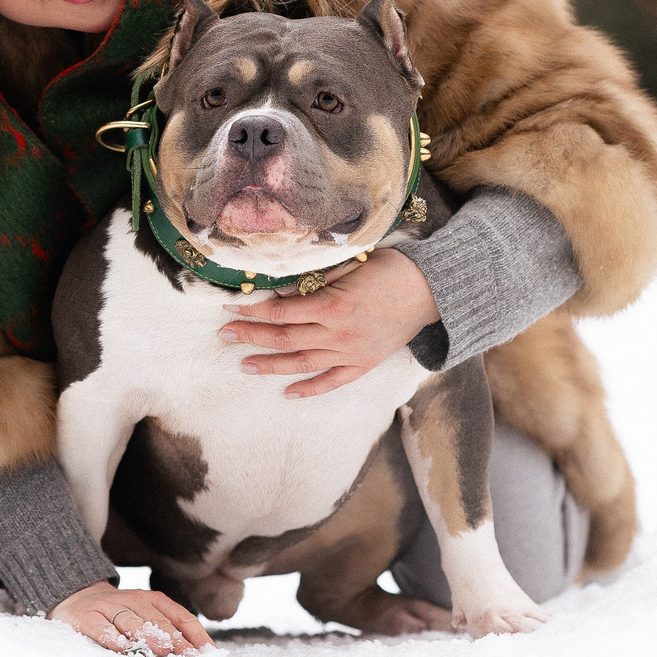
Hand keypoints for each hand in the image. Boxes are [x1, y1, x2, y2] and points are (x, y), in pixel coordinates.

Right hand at [50, 582, 210, 655]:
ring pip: (131, 621)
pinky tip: (121, 647)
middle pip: (157, 620)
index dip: (194, 634)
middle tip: (187, 656)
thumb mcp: (144, 615)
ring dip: (147, 635)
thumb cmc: (119, 614)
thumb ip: (167, 630)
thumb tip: (195, 654)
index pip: (179, 616)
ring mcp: (109, 607)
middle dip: (174, 638)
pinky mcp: (87, 616)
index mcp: (152, 600)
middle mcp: (133, 600)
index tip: (207, 653)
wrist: (76, 596)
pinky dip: (111, 637)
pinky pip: (101, 627)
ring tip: (161, 650)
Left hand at [217, 248, 441, 398]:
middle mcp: (337, 333)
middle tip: (224, 336)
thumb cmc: (391, 270)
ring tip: (244, 366)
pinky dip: (310, 389)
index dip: (251, 311)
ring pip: (301, 364)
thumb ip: (317, 279)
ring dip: (269, 365)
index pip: (280, 312)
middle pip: (283, 339)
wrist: (432, 291)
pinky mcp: (363, 364)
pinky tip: (289, 393)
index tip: (229, 308)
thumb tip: (283, 288)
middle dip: (250, 337)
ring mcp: (350, 352)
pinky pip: (332, 381)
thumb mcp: (350, 263)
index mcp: (332, 305)